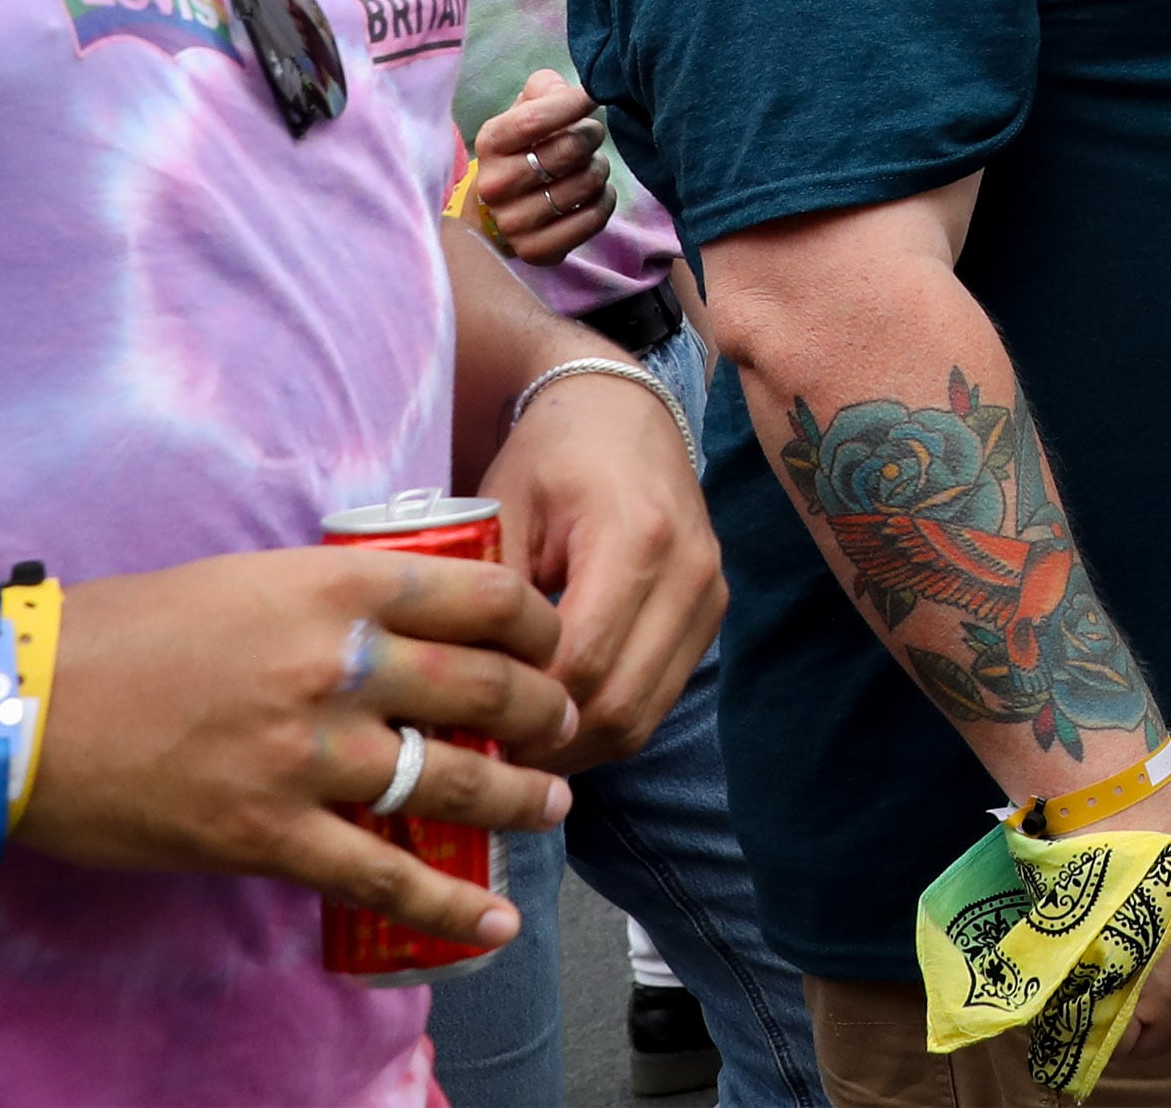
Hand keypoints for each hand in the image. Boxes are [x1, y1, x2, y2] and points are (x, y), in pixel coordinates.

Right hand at [15, 543, 572, 951]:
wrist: (23, 703)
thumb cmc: (130, 631)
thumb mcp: (252, 578)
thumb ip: (335, 601)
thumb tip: (407, 625)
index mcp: (339, 587)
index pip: (486, 597)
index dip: (539, 626)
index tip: (552, 645)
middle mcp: (340, 665)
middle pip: (489, 688)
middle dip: (545, 713)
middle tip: (563, 728)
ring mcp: (308, 755)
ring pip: (455, 782)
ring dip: (519, 799)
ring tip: (550, 807)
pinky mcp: (268, 835)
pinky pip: (384, 877)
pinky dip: (449, 906)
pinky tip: (493, 921)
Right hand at [468, 71, 618, 266]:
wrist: (497, 212)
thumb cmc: (521, 151)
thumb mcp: (523, 112)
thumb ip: (544, 89)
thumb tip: (566, 90)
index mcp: (490, 143)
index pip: (534, 120)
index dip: (572, 104)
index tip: (593, 96)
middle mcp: (495, 185)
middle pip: (567, 150)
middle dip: (590, 136)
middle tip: (590, 136)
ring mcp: (513, 222)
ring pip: (584, 184)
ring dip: (599, 169)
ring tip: (590, 165)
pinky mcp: (535, 250)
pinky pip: (592, 218)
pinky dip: (604, 201)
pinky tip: (595, 194)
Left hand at [480, 364, 723, 772]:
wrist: (622, 412)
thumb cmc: (551, 454)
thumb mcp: (504, 508)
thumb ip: (490, 597)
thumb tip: (460, 691)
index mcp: (638, 536)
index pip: (583, 661)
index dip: (522, 709)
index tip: (464, 730)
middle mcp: (689, 572)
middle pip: (620, 704)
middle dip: (548, 742)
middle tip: (482, 757)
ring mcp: (709, 596)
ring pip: (644, 716)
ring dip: (578, 745)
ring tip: (514, 748)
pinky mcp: (710, 614)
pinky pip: (658, 699)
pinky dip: (606, 724)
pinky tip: (555, 721)